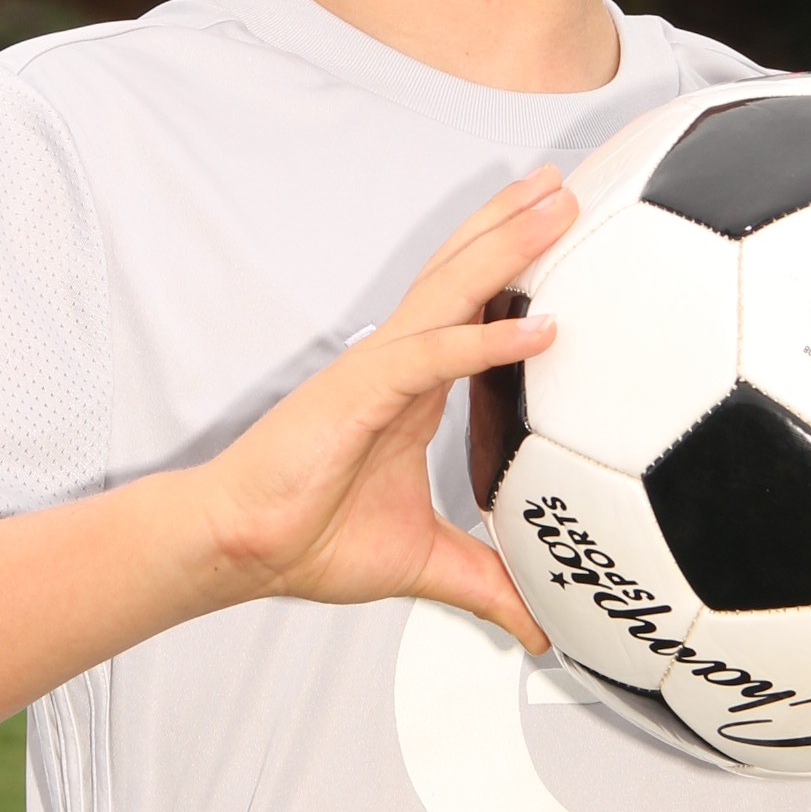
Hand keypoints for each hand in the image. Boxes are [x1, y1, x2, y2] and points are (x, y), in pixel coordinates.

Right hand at [195, 168, 573, 650]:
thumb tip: (540, 626)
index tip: (559, 232)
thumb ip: (488, 585)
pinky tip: (538, 329)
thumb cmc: (312, 539)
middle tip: (567, 185)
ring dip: (508, 247)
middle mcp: (400, 363)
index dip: (510, 265)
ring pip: (453, 292)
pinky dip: (486, 341)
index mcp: (415, 388)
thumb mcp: (429, 565)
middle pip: (464, 274)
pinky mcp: (361, 392)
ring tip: (557, 208)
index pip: (470, 308)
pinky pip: (434, 358)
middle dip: (514, 225)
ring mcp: (379, 370)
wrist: (243, 547)